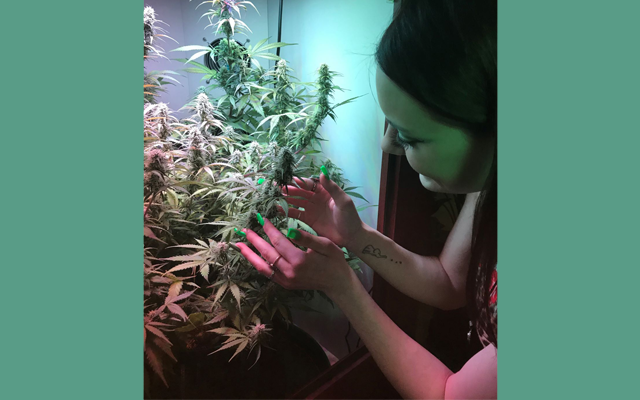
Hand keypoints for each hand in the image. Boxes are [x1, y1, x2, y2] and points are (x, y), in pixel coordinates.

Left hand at [235, 216, 352, 296]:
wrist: (337, 283)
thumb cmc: (334, 261)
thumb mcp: (326, 245)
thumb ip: (307, 238)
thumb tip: (290, 230)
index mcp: (299, 260)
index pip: (278, 241)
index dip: (268, 229)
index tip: (261, 219)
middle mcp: (289, 272)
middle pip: (267, 253)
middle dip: (254, 240)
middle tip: (244, 229)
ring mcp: (286, 280)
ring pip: (262, 267)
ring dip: (250, 255)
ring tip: (239, 245)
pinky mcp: (285, 285)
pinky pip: (267, 274)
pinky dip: (258, 265)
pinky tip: (252, 257)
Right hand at [276, 172, 363, 249]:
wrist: (351, 237)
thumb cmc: (350, 218)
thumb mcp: (343, 201)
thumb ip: (332, 188)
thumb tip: (322, 172)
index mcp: (324, 191)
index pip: (308, 184)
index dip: (297, 182)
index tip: (285, 181)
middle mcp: (316, 198)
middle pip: (299, 192)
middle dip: (287, 190)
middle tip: (274, 188)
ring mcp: (311, 209)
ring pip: (295, 202)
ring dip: (284, 200)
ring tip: (272, 199)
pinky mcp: (308, 220)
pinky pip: (295, 214)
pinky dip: (286, 212)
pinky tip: (277, 210)